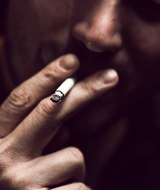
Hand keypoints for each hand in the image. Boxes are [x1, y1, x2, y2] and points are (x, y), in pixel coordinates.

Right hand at [0, 54, 117, 188]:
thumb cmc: (17, 183)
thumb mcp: (18, 153)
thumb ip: (34, 135)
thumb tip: (64, 118)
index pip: (22, 99)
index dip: (46, 76)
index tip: (72, 60)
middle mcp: (4, 158)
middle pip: (51, 111)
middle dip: (85, 90)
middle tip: (111, 76)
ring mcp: (21, 183)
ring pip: (74, 155)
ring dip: (73, 167)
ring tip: (55, 183)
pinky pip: (80, 184)